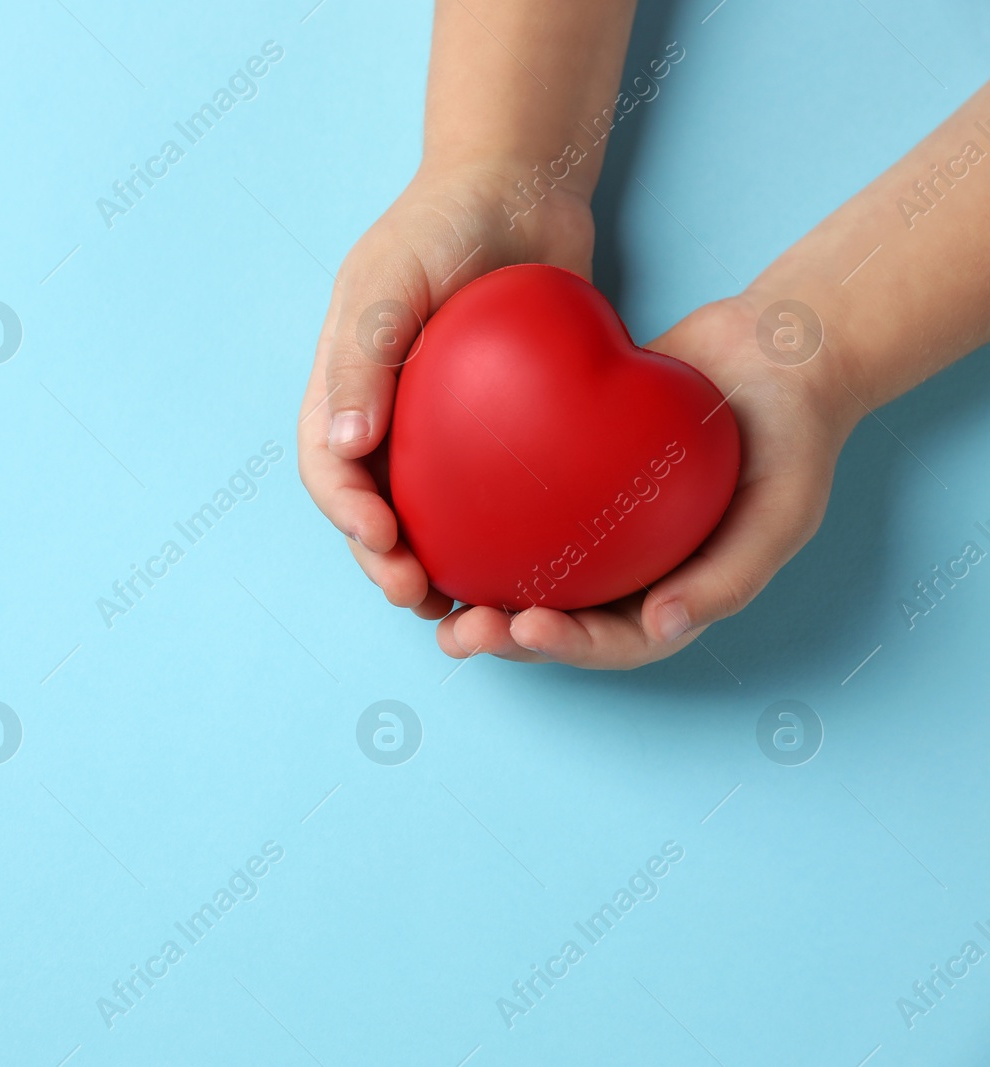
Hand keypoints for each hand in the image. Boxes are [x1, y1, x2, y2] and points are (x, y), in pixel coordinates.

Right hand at [297, 167, 594, 619]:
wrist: (521, 187)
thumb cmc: (443, 222)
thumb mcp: (387, 278)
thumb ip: (361, 358)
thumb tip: (342, 447)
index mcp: (345, 385)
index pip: (327, 467)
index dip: (346, 515)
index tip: (385, 543)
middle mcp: (385, 415)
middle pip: (369, 508)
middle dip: (385, 562)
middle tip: (422, 595)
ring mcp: (439, 426)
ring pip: (424, 515)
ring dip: (432, 565)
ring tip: (462, 605)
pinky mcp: (495, 430)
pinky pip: (487, 494)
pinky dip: (493, 535)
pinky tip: (523, 564)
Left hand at [436, 296, 858, 668]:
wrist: (776, 353)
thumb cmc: (792, 437)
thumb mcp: (782, 512)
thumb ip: (731, 575)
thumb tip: (662, 626)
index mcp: (675, 594)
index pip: (615, 641)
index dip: (568, 646)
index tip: (525, 625)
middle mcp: (628, 571)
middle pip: (558, 620)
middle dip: (504, 636)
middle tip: (459, 630)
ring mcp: (595, 527)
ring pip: (526, 572)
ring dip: (477, 593)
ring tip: (426, 593)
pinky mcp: (568, 476)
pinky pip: (517, 507)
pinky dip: (476, 521)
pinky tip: (431, 516)